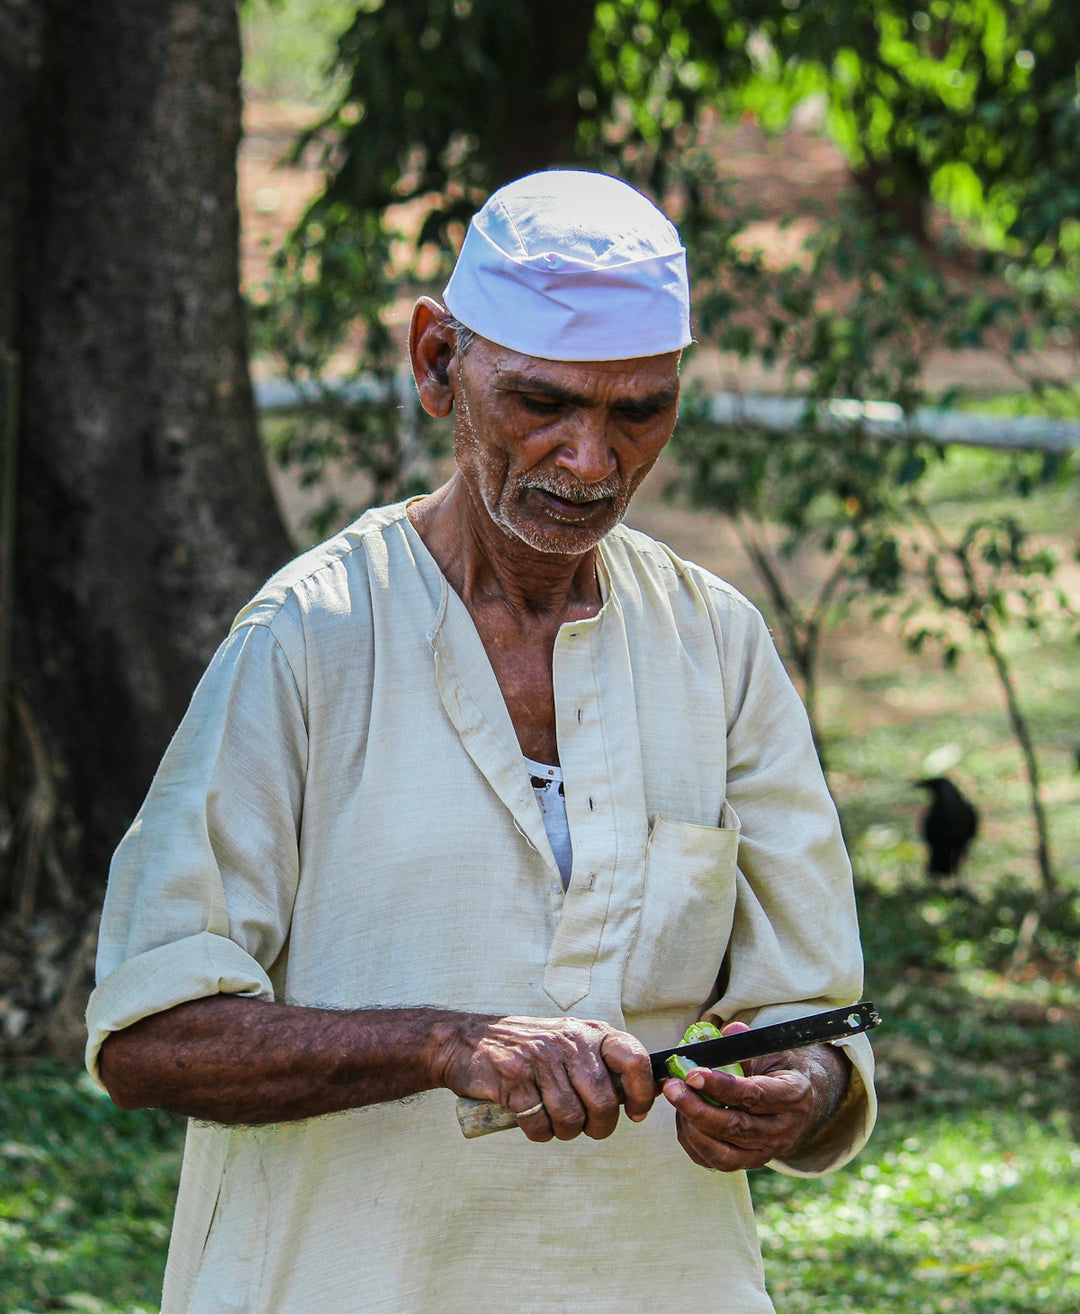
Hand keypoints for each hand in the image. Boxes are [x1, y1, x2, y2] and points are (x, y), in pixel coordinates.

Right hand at [436, 1014, 655, 1141]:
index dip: (643, 1093)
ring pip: (572, 1117)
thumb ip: (599, 1061)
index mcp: (588, 1032)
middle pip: (604, 1102)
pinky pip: (540, 1124)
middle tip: (589, 1127)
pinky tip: (534, 1122)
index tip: (637, 1113)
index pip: (634, 1059)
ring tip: (557, 1124)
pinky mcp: (514, 1079)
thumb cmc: (526, 1048)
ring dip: (566, 1132)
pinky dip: (540, 1133)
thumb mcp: (567, 1041)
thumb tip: (638, 1094)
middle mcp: (568, 1042)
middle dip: (600, 1126)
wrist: (466, 1041)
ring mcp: (541, 1059)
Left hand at [662, 1022, 851, 1171]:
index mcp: (793, 1096)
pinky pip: (717, 1162)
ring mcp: (768, 1152)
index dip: (721, 1087)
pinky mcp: (752, 1163)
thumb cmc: (779, 1071)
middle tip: (672, 1087)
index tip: (692, 1074)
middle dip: (698, 1109)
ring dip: (693, 1128)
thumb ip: (745, 1044)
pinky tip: (683, 1119)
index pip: (753, 1095)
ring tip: (676, 1101)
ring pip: (726, 1153)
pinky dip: (695, 1143)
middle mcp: (783, 1130)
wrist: (802, 1105)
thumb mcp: (770, 1051)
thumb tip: (724, 1032)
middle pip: (737, 1128)